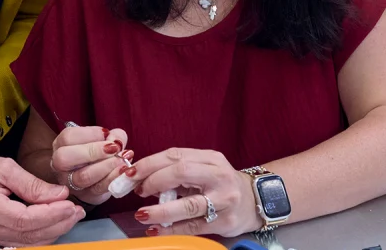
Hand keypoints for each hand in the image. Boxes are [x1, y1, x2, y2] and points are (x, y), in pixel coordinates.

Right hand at [0, 149, 83, 245]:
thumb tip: (59, 194)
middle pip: (31, 235)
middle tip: (77, 210)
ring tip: (71, 215)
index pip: (26, 219)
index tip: (70, 204)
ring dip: (55, 230)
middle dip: (59, 224)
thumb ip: (32, 183)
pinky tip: (55, 221)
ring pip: (30, 242)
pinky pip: (24, 241)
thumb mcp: (3, 167)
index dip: (51, 214)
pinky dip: (43, 233)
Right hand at [50, 125, 132, 204]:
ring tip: (122, 159)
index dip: (89, 134)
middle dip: (92, 151)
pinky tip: (123, 170)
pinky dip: (113, 178)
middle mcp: (60, 164)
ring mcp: (71, 182)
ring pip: (83, 176)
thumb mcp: (105, 139)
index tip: (106, 133)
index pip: (68, 137)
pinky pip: (98, 188)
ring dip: (106, 166)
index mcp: (61, 144)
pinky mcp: (86, 194)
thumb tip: (117, 140)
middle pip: (65, 158)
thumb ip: (113, 135)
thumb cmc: (99, 154)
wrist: (99, 178)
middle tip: (113, 148)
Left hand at [130, 148, 261, 237]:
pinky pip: (193, 227)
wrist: (255, 201)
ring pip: (188, 204)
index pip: (175, 155)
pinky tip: (155, 230)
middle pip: (181, 172)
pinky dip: (171, 229)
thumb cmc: (220, 183)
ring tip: (141, 214)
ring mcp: (224, 199)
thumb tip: (140, 179)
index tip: (130, 173)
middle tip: (137, 191)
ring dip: (160, 210)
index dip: (149, 164)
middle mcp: (219, 175)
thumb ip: (177, 171)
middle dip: (153, 181)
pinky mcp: (225, 221)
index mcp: (210, 158)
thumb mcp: (204, 169)